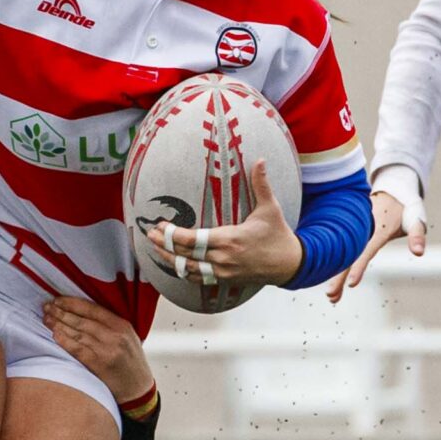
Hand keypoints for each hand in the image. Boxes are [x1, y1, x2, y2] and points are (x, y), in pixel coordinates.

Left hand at [40, 296, 154, 405]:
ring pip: (78, 333)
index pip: (92, 309)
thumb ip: (109, 324)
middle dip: (61, 312)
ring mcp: (106, 350)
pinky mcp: (99, 364)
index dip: (72, 303)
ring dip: (59, 325)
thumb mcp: (127, 337)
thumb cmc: (130, 361)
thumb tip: (80, 312)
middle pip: (82, 320)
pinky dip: (65, 341)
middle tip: (46, 307)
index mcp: (122, 325)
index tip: (57, 300)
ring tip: (46, 319)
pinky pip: (78, 350)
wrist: (138, 389)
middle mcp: (114, 335)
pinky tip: (55, 335)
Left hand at [141, 162, 303, 289]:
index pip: (194, 240)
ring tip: (156, 249)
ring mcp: (223, 272)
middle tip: (150, 235)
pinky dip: (184, 272)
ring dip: (170, 260)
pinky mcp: (225, 280)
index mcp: (231, 239)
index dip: (174, 234)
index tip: (162, 225)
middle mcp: (224, 258)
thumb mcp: (270, 208)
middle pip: (186, 255)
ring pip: (189, 269)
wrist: (290, 264)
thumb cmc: (278, 235)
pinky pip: (199, 278)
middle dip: (165, 245)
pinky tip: (174, 264)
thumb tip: (260, 159)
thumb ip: (261, 184)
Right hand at [326, 184, 425, 302]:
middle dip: (338, 276)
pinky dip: (333, 263)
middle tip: (331, 295)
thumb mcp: (415, 219)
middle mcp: (361, 230)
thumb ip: (417, 235)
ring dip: (335, 275)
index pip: (365, 251)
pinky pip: (339, 249)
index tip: (351, 284)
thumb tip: (418, 253)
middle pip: (347, 256)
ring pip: (340, 254)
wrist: (391, 190)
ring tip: (332, 297)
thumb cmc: (405, 207)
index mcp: (377, 229)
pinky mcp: (349, 232)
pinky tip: (328, 279)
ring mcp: (353, 231)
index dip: (358, 267)